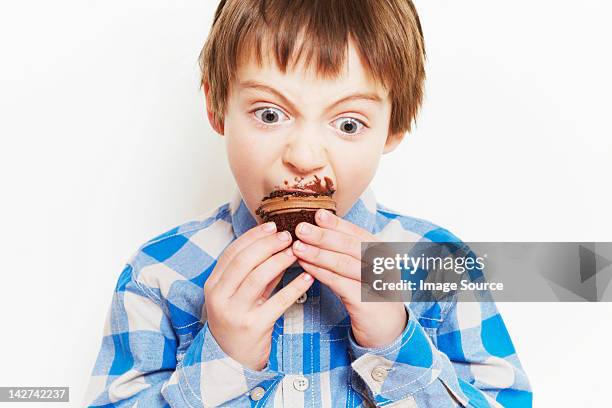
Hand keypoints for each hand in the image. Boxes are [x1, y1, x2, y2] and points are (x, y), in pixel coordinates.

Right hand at [204, 222, 313, 370]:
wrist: (233, 358)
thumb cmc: (239, 319)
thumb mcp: (240, 293)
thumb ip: (255, 270)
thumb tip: (276, 242)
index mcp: (213, 284)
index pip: (232, 252)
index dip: (253, 237)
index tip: (271, 225)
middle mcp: (220, 297)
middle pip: (244, 261)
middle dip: (267, 244)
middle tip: (287, 235)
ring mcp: (235, 312)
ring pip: (258, 277)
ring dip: (280, 260)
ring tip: (296, 251)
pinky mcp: (254, 326)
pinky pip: (278, 302)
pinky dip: (294, 287)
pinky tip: (308, 277)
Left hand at [292, 209, 407, 348]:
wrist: (389, 329)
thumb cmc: (371, 293)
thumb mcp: (364, 269)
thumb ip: (348, 252)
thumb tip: (318, 231)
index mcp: (383, 252)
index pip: (357, 233)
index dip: (337, 224)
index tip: (318, 214)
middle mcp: (383, 265)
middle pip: (350, 246)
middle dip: (323, 236)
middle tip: (301, 228)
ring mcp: (376, 283)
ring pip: (343, 264)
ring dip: (317, 254)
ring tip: (297, 247)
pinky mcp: (366, 302)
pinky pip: (339, 284)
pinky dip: (321, 273)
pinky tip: (306, 266)